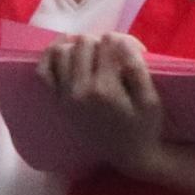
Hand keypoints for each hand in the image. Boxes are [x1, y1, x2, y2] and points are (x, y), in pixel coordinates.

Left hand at [38, 30, 166, 174]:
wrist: (128, 154)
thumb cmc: (143, 126)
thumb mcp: (150, 99)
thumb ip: (136, 68)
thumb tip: (118, 40)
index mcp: (105, 88)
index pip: (109, 42)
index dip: (125, 41)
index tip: (136, 52)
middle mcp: (79, 90)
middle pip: (84, 43)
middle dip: (102, 42)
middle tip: (115, 55)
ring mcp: (64, 95)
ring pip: (62, 51)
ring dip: (78, 46)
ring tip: (95, 53)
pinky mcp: (57, 101)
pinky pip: (43, 72)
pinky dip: (50, 56)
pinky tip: (64, 49)